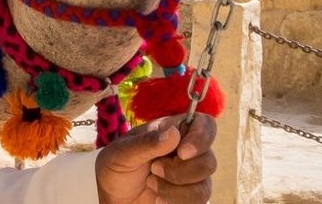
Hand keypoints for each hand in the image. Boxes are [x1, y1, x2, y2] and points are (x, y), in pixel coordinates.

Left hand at [94, 114, 218, 203]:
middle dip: (179, 171)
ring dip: (174, 189)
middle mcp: (188, 152)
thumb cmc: (115, 167)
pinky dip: (176, 201)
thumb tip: (174, 133)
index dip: (202, 137)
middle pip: (209, 160)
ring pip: (204, 185)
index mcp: (174, 131)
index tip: (182, 153)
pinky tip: (158, 199)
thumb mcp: (123, 152)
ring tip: (151, 183)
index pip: (206, 125)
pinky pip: (199, 201)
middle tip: (153, 169)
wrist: (112, 197)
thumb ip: (147, 143)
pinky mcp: (191, 196)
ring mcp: (192, 176)